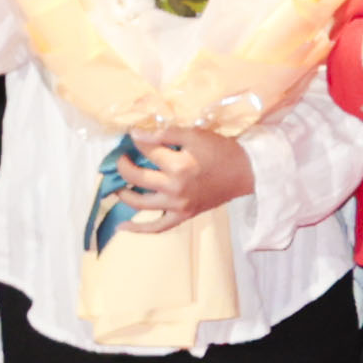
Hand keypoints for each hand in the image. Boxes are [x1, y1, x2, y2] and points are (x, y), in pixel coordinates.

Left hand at [113, 126, 254, 227]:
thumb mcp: (195, 135)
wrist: (245, 172)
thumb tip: (137, 134)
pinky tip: (121, 226)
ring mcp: (177, 205)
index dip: (137, 141)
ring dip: (123, 193)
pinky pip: (157, 227)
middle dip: (123, 164)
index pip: (146, 151)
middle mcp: (174, 188)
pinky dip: (138, 229)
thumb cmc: (222, 151)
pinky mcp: (183, 216)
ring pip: (139, 202)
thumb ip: (166, 134)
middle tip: (122, 157)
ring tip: (117, 185)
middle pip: (136, 176)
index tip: (134, 135)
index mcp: (178, 166)